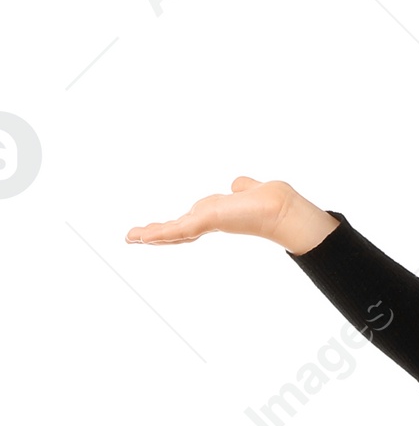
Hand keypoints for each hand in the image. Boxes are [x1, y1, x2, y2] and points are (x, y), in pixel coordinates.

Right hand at [125, 177, 336, 255]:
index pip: (187, 223)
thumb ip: (241, 188)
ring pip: (173, 233)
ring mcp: (206, 223)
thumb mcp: (248, 190)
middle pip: (176, 230)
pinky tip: (144, 238)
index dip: (170, 226)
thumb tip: (238, 186)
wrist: (279, 208)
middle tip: (133, 238)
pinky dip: (161, 234)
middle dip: (155, 234)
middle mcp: (208, 221)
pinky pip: (179, 229)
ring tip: (131, 239)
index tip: (154, 230)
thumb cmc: (270, 200)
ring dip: (151, 236)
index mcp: (215, 214)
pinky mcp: (206, 221)